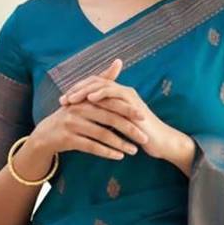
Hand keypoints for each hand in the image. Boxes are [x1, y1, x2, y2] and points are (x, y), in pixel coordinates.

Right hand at [26, 59, 148, 163]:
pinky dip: (106, 152)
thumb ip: (102, 80)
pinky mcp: (68, 139)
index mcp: (85, 98)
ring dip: (120, 144)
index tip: (144, 117)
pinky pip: (91, 147)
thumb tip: (119, 61)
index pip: (110, 103)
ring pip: (102, 135)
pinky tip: (118, 156)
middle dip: (129, 129)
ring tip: (134, 151)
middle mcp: (78, 109)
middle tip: (144, 138)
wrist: (46, 134)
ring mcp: (72, 124)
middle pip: (109, 119)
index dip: (128, 109)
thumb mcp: (84, 96)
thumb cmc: (71, 114)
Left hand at [59, 67, 188, 165]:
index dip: (78, 91)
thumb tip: (87, 122)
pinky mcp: (133, 102)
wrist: (160, 142)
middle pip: (95, 81)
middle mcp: (122, 91)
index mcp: (117, 96)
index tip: (64, 101)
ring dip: (85, 91)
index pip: (94, 86)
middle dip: (77, 89)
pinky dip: (101, 93)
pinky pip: (115, 93)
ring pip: (103, 84)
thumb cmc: (139, 137)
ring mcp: (128, 95)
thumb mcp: (117, 127)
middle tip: (63, 99)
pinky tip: (90, 99)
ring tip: (71, 98)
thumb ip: (105, 120)